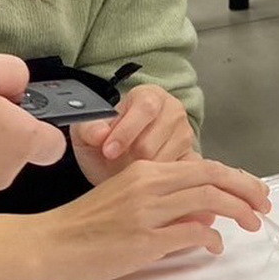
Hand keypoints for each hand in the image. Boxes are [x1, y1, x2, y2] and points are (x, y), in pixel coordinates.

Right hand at [29, 158, 270, 279]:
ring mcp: (147, 211)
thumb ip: (168, 202)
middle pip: (212, 178)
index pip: (203, 166)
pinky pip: (190, 233)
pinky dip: (210, 238)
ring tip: (251, 223)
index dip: (235, 177)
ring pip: (207, 200)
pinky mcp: (143, 239)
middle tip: (264, 204)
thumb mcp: (129, 200)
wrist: (49, 243)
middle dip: (246, 190)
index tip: (254, 190)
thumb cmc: (85, 224)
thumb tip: (207, 214)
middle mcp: (149, 184)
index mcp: (146, 171)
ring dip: (236, 212)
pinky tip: (214, 245)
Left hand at [69, 84, 195, 184]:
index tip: (108, 151)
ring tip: (130, 171)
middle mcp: (173, 111)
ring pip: (165, 161)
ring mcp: (185, 135)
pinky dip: (161, 182)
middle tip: (116, 165)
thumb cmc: (105, 143)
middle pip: (154, 139)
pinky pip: (179, 174)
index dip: (125, 131)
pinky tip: (147, 184)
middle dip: (131, 157)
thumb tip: (100, 135)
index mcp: (149, 95)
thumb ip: (88, 128)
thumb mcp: (86, 133)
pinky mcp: (192, 159)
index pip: (145, 108)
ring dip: (144, 172)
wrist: (117, 163)